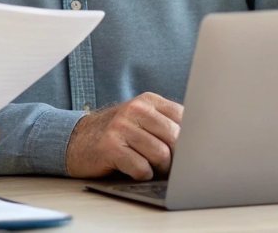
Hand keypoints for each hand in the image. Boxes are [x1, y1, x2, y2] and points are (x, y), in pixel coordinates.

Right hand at [65, 93, 182, 179]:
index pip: (184, 118)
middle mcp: (135, 109)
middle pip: (176, 138)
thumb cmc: (118, 135)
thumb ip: (167, 125)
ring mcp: (121, 127)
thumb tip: (201, 145)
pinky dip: (142, 175)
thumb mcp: (142, 121)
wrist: (76, 140)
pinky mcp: (110, 147)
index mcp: (148, 101)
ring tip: (151, 168)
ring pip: (161, 155)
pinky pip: (141, 168)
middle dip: (177, 158)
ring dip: (159, 169)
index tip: (188, 152)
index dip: (190, 140)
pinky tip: (134, 171)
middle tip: (168, 166)